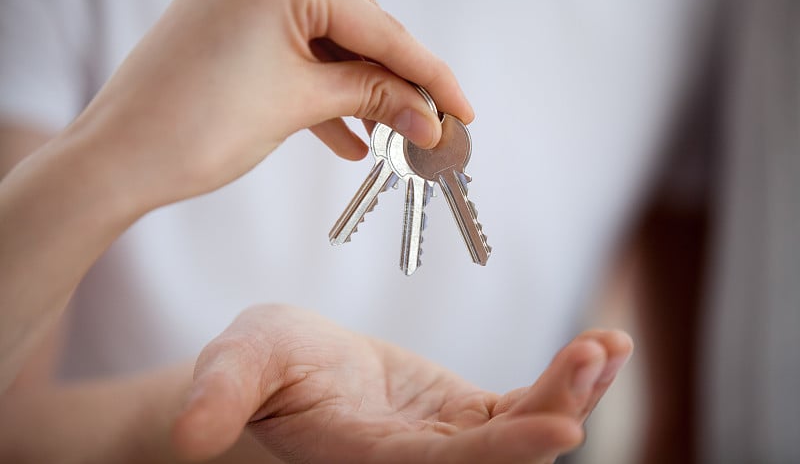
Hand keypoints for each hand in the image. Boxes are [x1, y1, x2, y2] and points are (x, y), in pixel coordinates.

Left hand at [68, 0, 472, 212]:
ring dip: (356, 89)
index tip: (461, 106)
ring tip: (389, 133)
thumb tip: (428, 114)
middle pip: (352, 28)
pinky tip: (347, 133)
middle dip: (392, 81)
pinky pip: (289, 51)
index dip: (428, 73)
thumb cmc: (195, 127)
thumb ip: (374, 97)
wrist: (117, 161)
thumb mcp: (301, 105)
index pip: (377, 26)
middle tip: (429, 123)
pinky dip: (317, 88)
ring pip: (322, 43)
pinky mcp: (224, 21)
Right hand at [172, 305, 632, 462]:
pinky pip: (524, 404)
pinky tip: (604, 349)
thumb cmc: (259, 366)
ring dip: (572, 392)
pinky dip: (565, 380)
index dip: (500, 454)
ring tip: (611, 346)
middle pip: (499, 456)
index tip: (558, 428)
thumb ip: (222, 392)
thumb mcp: (236, 363)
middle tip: (595, 356)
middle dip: (554, 410)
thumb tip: (189, 429)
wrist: (286, 372)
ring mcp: (449, 444)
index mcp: (366, 458)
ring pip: (522, 429)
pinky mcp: (468, 418)